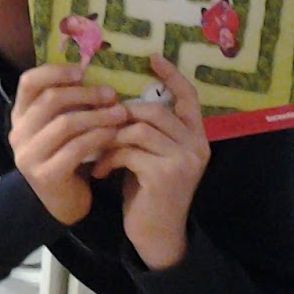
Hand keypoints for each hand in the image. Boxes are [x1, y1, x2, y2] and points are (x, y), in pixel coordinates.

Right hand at [9, 64, 128, 225]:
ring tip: (121, 113)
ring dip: (98, 115)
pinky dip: (99, 137)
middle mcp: (19, 134)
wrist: (61, 203)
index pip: (29, 82)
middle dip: (86, 94)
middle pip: (50, 100)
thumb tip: (94, 70)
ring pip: (66, 124)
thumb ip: (68, 103)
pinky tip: (114, 134)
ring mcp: (30, 156)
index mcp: (20, 115)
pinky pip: (76, 148)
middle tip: (112, 94)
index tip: (82, 71)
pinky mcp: (46, 175)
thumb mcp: (60, 126)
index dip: (56, 71)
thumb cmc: (66, 157)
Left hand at [90, 56, 209, 269]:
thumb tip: (118, 101)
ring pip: (138, 129)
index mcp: (196, 137)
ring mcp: (184, 160)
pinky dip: (109, 158)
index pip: (189, 96)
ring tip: (96, 151)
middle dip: (121, 115)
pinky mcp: (165, 175)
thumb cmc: (149, 193)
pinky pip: (129, 151)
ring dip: (110, 138)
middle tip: (99, 125)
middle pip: (155, 110)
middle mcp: (196, 145)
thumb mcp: (152, 156)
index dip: (172, 75)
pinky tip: (99, 172)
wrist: (157, 236)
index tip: (152, 57)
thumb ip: (147, 131)